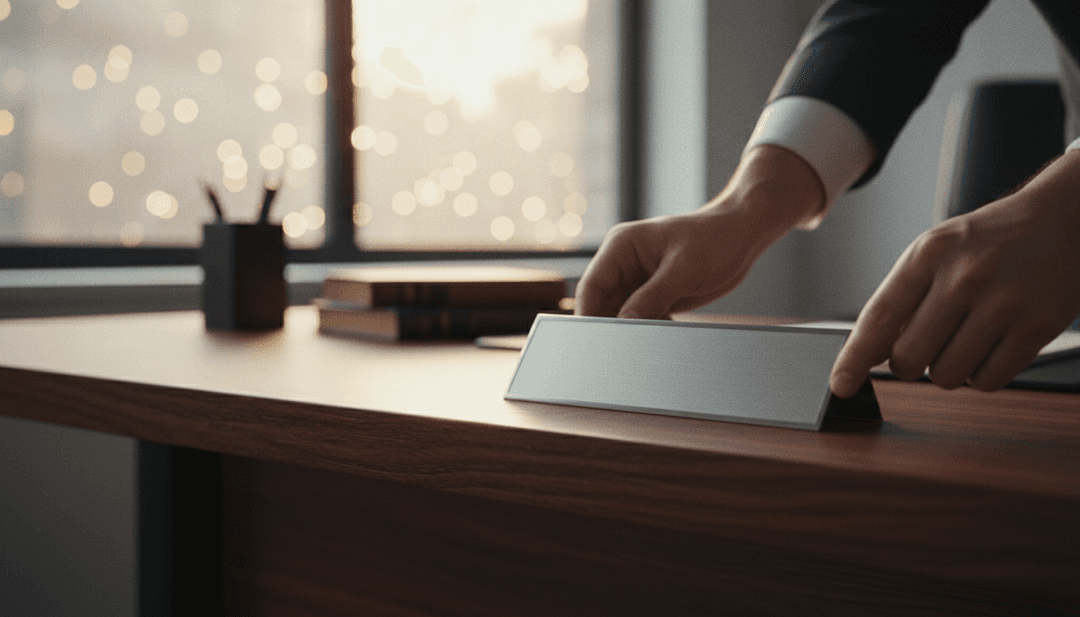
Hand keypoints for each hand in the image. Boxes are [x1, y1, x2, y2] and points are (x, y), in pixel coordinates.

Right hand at [575, 145, 824, 318]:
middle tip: (625, 349)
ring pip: (621, 315)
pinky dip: (649, 330)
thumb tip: (623, 325)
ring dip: (633, 330)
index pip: (592, 286)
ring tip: (652, 338)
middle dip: (613, 326)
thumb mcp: (683, 270)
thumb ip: (650, 298)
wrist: (743, 235)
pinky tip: (665, 334)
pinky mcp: (654, 294)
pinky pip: (641, 318)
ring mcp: (638, 280)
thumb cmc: (716, 239)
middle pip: (603, 304)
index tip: (595, 340)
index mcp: (621, 246)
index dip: (589, 315)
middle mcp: (624, 263)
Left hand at [831, 152, 1079, 396]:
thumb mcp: (935, 252)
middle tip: (924, 348)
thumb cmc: (988, 241)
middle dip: (909, 365)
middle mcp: (964, 277)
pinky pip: (988, 381)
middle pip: (909, 358)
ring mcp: (1004, 303)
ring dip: (948, 370)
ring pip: (948, 376)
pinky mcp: (1038, 326)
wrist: (1062, 219)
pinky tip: (990, 347)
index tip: (840, 385)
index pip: (878, 317)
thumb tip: (868, 355)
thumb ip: (901, 299)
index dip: (854, 358)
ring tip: (964, 338)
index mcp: (929, 254)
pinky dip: (982, 375)